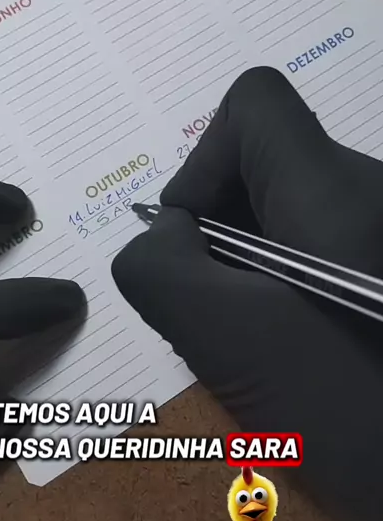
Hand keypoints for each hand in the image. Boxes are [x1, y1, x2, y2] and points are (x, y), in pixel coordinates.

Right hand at [112, 67, 382, 520]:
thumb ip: (158, 270)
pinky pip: (320, 243)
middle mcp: (371, 193)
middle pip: (266, 162)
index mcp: (336, 194)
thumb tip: (167, 236)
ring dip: (249, 261)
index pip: (255, 103)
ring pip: (289, 209)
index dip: (202, 159)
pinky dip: (284, 279)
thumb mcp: (229, 346)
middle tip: (219, 307)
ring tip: (258, 337)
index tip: (196, 239)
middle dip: (220, 227)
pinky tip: (294, 343)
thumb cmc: (353, 417)